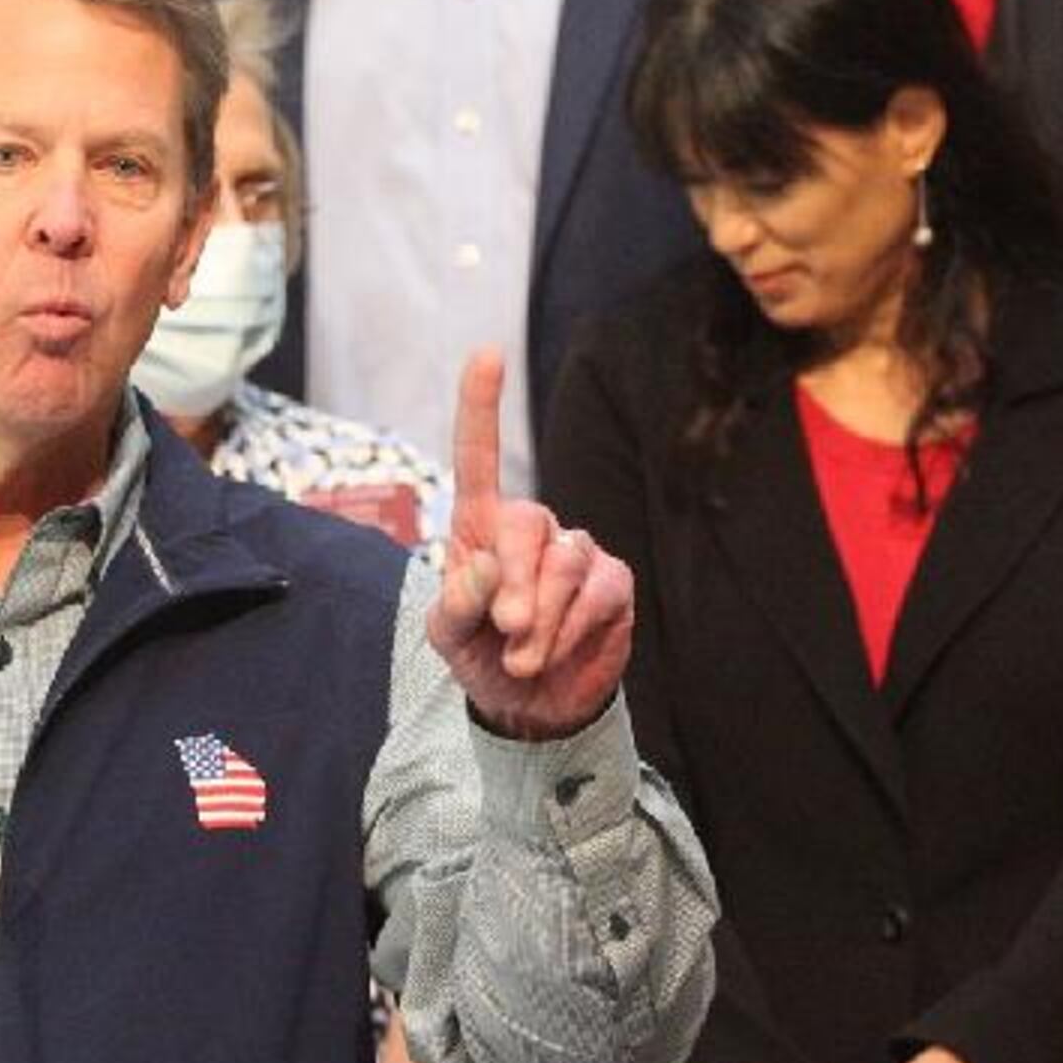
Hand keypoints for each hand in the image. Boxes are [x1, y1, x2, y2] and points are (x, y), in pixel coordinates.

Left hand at [425, 351, 633, 739]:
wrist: (532, 709)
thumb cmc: (482, 658)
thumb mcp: (449, 638)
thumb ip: (457, 603)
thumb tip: (486, 566)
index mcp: (480, 528)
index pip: (478, 457)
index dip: (481, 405)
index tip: (486, 352)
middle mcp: (530, 529)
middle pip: (526, 523)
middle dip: (516, 582)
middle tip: (508, 632)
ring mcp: (576, 551)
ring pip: (564, 562)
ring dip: (541, 621)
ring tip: (523, 658)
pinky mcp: (613, 581)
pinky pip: (597, 591)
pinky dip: (572, 629)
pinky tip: (556, 651)